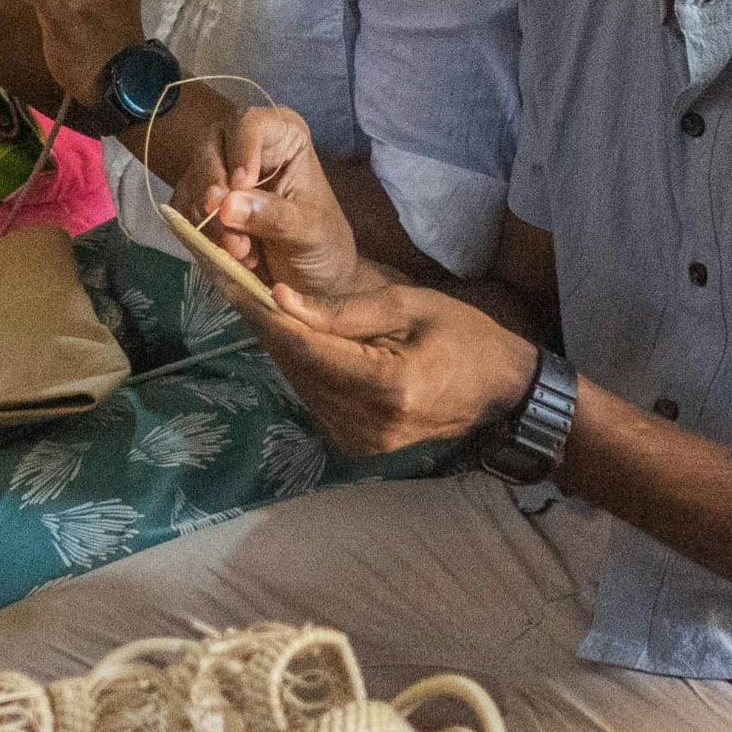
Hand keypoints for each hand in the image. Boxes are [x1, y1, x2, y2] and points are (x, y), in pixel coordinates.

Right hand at [197, 106, 374, 305]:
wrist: (311, 282)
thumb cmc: (322, 245)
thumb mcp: (310, 231)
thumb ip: (274, 216)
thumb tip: (227, 206)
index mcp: (281, 137)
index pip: (250, 123)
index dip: (241, 150)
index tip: (241, 184)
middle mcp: (244, 146)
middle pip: (210, 146)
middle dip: (216, 190)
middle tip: (233, 231)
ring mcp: (219, 173)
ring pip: (192, 180)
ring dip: (210, 221)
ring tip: (243, 253)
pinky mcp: (201, 203)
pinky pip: (183, 209)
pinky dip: (199, 233)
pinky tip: (228, 254)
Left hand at [213, 267, 535, 456]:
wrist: (502, 392)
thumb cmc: (465, 336)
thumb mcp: (410, 307)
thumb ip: (344, 310)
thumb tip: (280, 299)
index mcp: (389, 386)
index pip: (308, 349)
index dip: (263, 316)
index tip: (229, 283)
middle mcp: (370, 423)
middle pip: (297, 370)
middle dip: (265, 327)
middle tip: (233, 285)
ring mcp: (364, 442)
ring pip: (302, 387)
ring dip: (280, 348)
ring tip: (255, 305)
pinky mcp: (360, 448)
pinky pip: (317, 401)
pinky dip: (303, 370)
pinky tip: (293, 339)